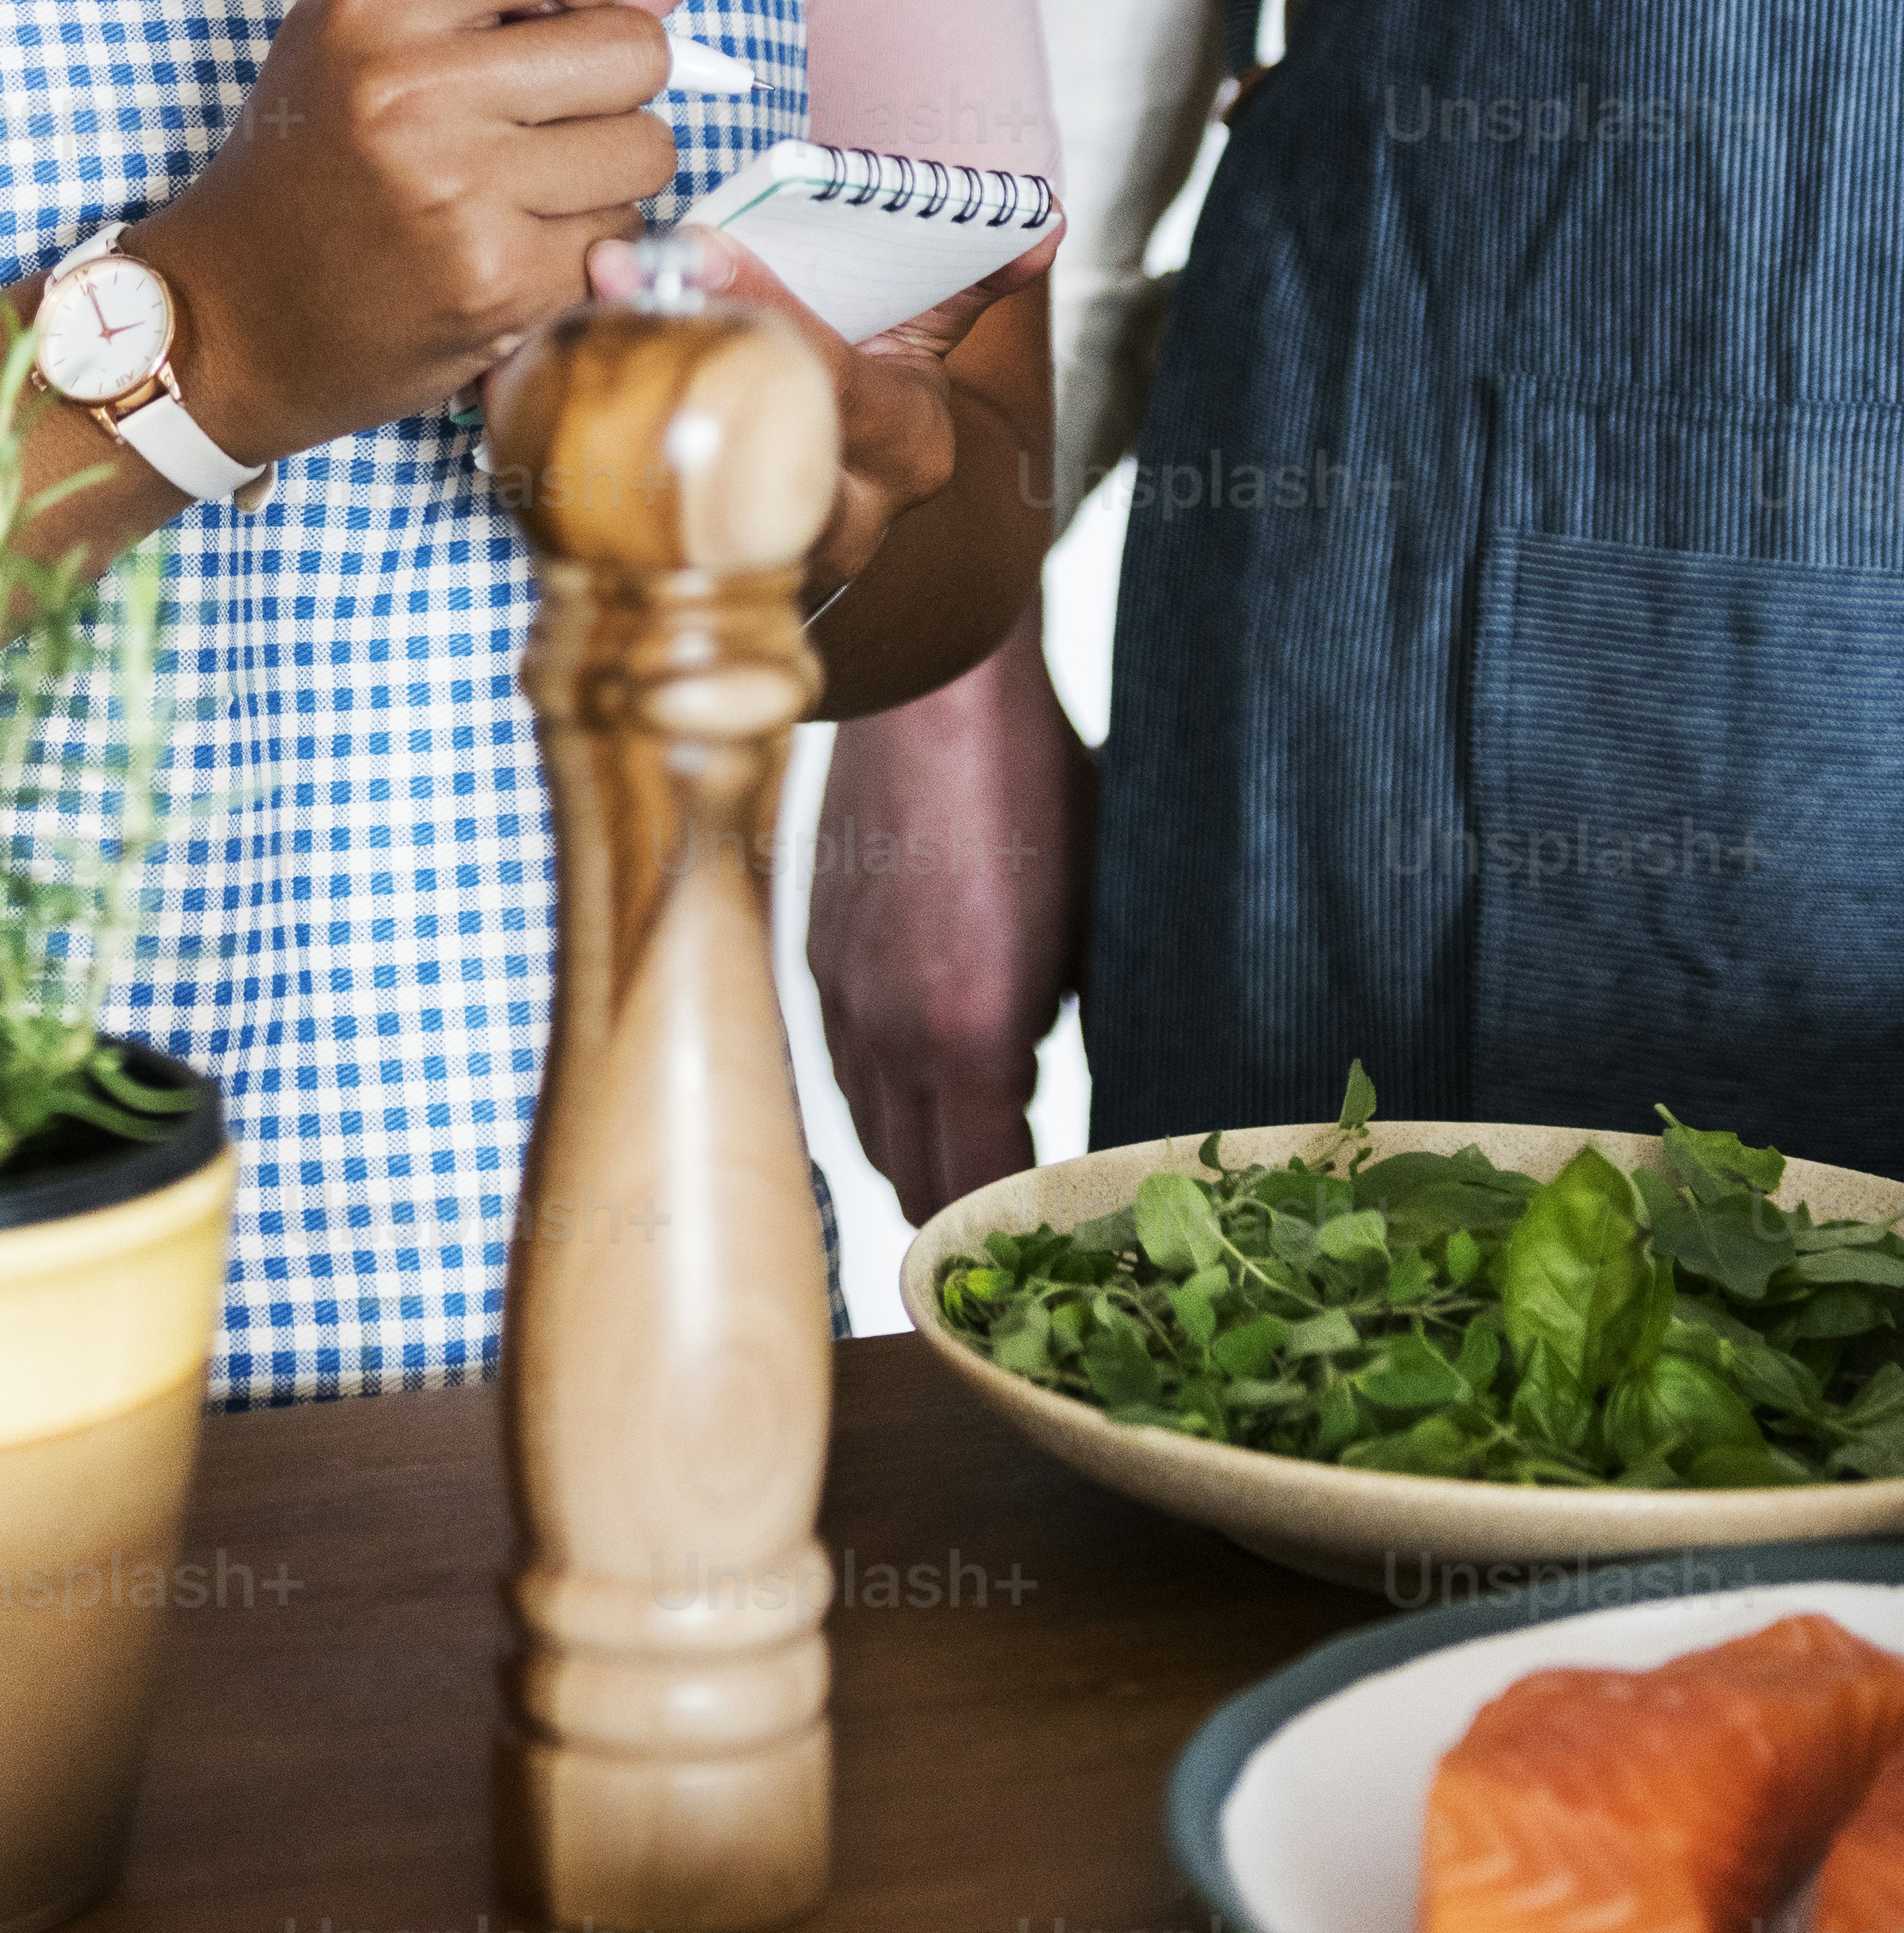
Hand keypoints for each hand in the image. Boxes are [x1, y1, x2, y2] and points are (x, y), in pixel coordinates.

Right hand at [130, 0, 684, 466]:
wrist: (234, 320)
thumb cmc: (309, 166)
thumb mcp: (360, 35)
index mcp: (373, 5)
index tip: (561, 21)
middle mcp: (412, 91)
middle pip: (634, 47)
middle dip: (612, 82)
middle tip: (544, 116)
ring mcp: (460, 194)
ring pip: (647, 148)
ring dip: (606, 171)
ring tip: (522, 186)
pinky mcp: (499, 284)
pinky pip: (622, 236)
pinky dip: (585, 246)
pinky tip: (511, 246)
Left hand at [580, 213, 1061, 607]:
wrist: (829, 520)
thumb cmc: (864, 403)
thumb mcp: (920, 344)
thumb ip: (968, 282)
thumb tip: (1044, 222)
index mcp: (909, 447)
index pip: (838, 375)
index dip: (771, 305)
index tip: (701, 240)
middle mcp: (843, 518)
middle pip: (754, 430)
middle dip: (677, 342)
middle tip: (609, 269)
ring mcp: (761, 560)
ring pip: (677, 478)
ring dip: (613, 392)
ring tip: (560, 316)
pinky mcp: (684, 576)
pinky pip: (611, 511)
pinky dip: (561, 445)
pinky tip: (511, 380)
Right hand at [803, 602, 1094, 1222]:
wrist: (938, 686)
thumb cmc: (1041, 791)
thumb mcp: (1105, 922)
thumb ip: (1099, 1028)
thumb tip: (1118, 1098)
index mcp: (969, 1034)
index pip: (977, 1193)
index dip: (1016, 1235)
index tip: (1058, 1246)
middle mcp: (886, 1031)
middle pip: (909, 1183)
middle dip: (965, 1219)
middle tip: (1024, 1225)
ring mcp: (839, 993)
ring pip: (865, 1130)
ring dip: (918, 1160)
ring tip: (977, 1163)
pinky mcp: (814, 952)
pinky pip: (839, 1065)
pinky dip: (881, 1096)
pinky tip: (925, 1078)